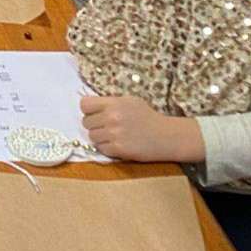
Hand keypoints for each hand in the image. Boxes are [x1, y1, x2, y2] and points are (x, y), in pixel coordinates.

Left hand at [80, 95, 202, 163]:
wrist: (166, 136)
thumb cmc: (148, 117)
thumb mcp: (129, 102)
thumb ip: (110, 103)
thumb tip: (90, 106)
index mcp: (114, 103)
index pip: (84, 104)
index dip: (88, 110)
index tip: (95, 113)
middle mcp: (112, 117)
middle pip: (86, 122)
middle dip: (94, 125)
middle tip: (106, 126)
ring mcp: (114, 134)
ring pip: (91, 136)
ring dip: (99, 137)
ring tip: (112, 136)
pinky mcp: (118, 149)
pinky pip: (101, 148)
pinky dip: (107, 148)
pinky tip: (117, 144)